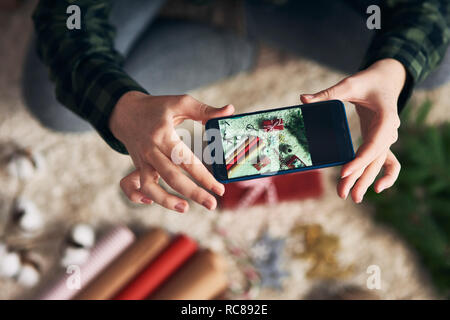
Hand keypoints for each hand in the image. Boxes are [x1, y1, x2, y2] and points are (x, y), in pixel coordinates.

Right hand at [109, 91, 233, 212]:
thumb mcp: (180, 102)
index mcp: (163, 135)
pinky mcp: (137, 167)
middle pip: (171, 177)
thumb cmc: (157, 107)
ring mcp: (141, 161)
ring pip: (149, 186)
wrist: (125, 111)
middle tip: (212, 205)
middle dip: (193, 193)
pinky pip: (132, 187)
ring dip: (166, 201)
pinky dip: (140, 197)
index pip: (186, 160)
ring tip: (185, 209)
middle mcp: (150, 150)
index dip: (204, 177)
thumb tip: (230, 111)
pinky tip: (154, 202)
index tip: (220, 189)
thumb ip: (205, 110)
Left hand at [301, 58, 404, 202]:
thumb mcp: (349, 84)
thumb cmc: (368, 81)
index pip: (372, 144)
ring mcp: (388, 138)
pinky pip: (387, 162)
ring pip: (378, 164)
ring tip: (352, 197)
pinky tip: (376, 188)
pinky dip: (385, 175)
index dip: (358, 160)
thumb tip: (303, 99)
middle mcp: (389, 132)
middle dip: (359, 178)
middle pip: (375, 160)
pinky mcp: (382, 141)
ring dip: (366, 180)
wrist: (387, 79)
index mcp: (386, 118)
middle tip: (344, 194)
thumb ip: (327, 94)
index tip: (343, 173)